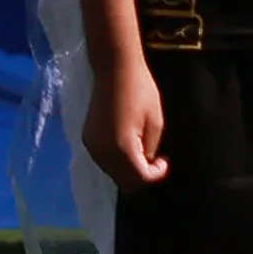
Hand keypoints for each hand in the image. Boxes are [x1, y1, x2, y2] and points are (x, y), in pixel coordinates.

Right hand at [98, 60, 169, 186]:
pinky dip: (118, 161)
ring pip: (113, 173)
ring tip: (145, 150)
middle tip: (156, 160)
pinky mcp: (87, 139)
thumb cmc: (141, 92)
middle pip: (123, 182)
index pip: (139, 178)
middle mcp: (102, 152)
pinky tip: (130, 145)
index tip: (165, 161)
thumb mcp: (155, 121)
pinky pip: (104, 161)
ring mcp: (91, 146)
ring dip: (129, 169)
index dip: (156, 174)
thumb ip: (150, 148)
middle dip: (142, 176)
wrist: (114, 71)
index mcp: (122, 148)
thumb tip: (146, 163)